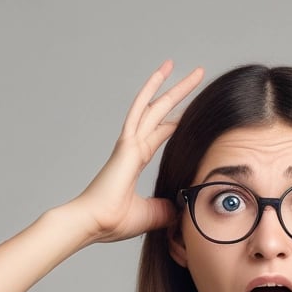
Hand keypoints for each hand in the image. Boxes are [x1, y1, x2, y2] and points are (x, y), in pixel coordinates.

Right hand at [69, 60, 203, 243]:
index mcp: (135, 159)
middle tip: (197, 75)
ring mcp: (129, 142)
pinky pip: (139, 109)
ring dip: (172, 86)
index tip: (191, 110)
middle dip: (180, 94)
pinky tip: (162, 74)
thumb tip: (182, 209)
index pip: (161, 132)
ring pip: (154, 105)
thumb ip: (166, 209)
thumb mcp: (151, 215)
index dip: (177, 120)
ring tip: (187, 68)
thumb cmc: (113, 221)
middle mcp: (133, 145)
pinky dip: (150, 90)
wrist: (93, 223)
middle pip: (160, 112)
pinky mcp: (126, 143)